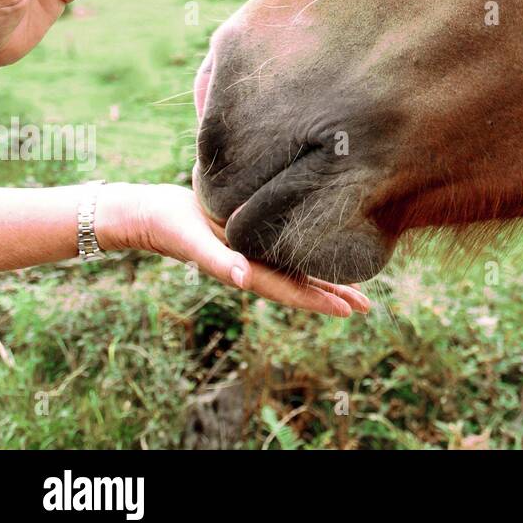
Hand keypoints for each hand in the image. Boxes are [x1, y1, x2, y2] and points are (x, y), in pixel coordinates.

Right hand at [98, 184, 371, 317]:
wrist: (154, 212)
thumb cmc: (173, 226)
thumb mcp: (195, 243)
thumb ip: (219, 262)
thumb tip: (243, 280)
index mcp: (247, 269)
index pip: (290, 289)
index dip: (319, 300)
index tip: (349, 310)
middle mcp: (256, 263)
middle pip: (301, 284)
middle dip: (333, 295)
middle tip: (368, 306)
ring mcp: (256, 252)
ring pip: (298, 269)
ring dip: (326, 280)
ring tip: (356, 290)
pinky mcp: (253, 236)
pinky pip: (287, 251)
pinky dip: (309, 257)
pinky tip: (326, 255)